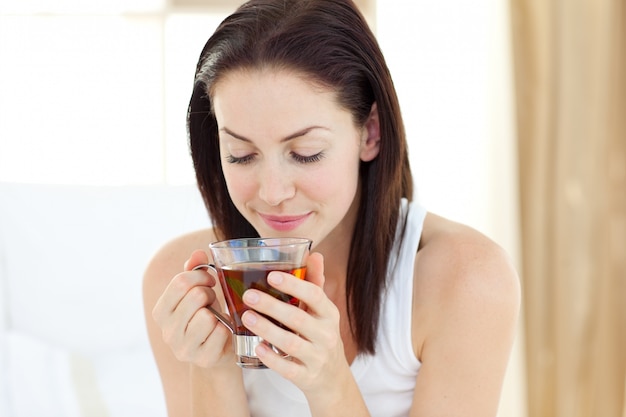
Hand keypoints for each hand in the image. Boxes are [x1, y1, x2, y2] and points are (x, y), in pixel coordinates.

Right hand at [151, 249, 233, 368]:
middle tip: (212, 300)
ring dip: (218, 312)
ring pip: (207, 316)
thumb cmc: (206, 314)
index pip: (180, 282)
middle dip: (210, 293)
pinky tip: (222, 332)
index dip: (200, 276)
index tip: (209, 280)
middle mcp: (167, 332)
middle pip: (196, 296)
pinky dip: (226, 328)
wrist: (216, 351)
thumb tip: (198, 254)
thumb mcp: (196, 291)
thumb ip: (194, 270)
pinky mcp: (203, 359)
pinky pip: (220, 332)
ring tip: (216, 316)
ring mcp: (183, 348)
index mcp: (160, 312)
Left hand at [240, 253, 349, 395]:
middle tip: (249, 295)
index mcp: (329, 314)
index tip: (272, 276)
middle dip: (272, 306)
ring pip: (291, 342)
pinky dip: (272, 358)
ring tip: (246, 317)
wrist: (332, 378)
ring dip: (267, 329)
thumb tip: (314, 254)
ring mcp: (317, 357)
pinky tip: (257, 347)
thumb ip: (315, 284)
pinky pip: (288, 368)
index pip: (315, 295)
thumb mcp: (322, 312)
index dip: (294, 285)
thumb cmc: (320, 335)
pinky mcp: (307, 377)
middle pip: (298, 318)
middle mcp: (326, 334)